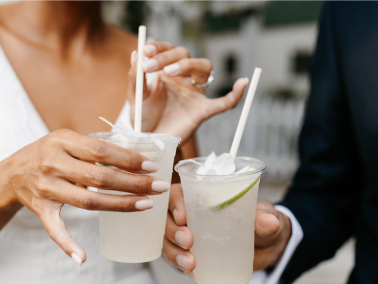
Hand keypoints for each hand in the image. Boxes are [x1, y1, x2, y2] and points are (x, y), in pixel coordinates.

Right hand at [5, 129, 169, 264]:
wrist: (13, 172)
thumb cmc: (52, 153)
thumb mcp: (69, 139)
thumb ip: (97, 146)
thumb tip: (138, 156)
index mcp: (62, 140)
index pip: (101, 150)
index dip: (128, 159)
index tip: (152, 167)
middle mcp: (52, 163)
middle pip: (99, 177)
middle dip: (133, 183)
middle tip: (158, 187)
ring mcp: (46, 188)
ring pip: (87, 201)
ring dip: (119, 205)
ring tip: (146, 204)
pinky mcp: (41, 209)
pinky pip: (55, 230)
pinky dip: (67, 245)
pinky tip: (82, 257)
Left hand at [127, 41, 248, 141]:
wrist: (149, 142)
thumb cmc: (143, 119)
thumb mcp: (135, 98)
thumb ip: (136, 77)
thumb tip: (136, 53)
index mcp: (166, 72)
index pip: (168, 50)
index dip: (159, 47)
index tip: (146, 51)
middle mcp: (182, 79)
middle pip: (185, 55)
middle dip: (168, 57)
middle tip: (150, 67)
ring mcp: (194, 94)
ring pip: (204, 68)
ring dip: (188, 64)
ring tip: (170, 73)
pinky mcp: (202, 111)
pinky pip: (224, 103)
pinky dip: (235, 94)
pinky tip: (242, 83)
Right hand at [163, 184, 291, 273]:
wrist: (264, 244)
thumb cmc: (258, 219)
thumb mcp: (262, 215)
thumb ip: (264, 217)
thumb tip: (271, 223)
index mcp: (199, 194)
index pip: (177, 194)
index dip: (175, 204)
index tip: (183, 217)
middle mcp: (187, 213)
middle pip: (167, 219)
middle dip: (173, 231)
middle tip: (189, 241)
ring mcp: (186, 234)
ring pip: (168, 241)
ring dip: (174, 252)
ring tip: (190, 263)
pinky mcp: (190, 253)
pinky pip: (177, 258)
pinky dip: (180, 265)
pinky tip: (190, 271)